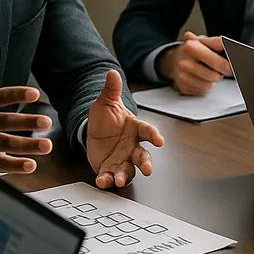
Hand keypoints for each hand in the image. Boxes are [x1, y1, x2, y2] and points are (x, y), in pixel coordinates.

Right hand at [0, 41, 53, 172]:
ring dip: (28, 146)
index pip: (0, 96)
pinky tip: (30, 164)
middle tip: (47, 121)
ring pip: (6, 144)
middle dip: (28, 122)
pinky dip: (14, 166)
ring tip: (47, 145)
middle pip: (6, 122)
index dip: (17, 94)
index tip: (34, 93)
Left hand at [87, 70, 165, 187]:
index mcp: (135, 129)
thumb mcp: (106, 101)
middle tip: (148, 169)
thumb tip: (112, 72)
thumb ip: (111, 89)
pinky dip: (107, 181)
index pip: (147, 131)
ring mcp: (122, 159)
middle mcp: (132, 146)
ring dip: (125, 176)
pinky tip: (102, 182)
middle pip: (143, 156)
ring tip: (119, 180)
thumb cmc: (106, 117)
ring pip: (128, 170)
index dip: (154, 136)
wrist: (94, 129)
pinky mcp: (110, 168)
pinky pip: (110, 176)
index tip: (159, 140)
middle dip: (146, 163)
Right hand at [156, 31, 232, 95]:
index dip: (228, 66)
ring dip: (211, 81)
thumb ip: (218, 43)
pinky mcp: (182, 88)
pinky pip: (202, 92)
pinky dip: (203, 86)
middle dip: (220, 73)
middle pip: (215, 76)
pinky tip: (199, 78)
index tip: (233, 67)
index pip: (218, 62)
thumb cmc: (193, 51)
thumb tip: (230, 47)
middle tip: (219, 69)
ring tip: (207, 72)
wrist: (173, 60)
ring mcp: (182, 77)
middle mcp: (185, 63)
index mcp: (191, 47)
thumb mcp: (204, 41)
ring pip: (209, 86)